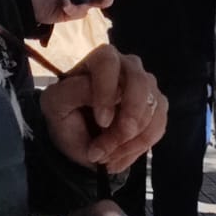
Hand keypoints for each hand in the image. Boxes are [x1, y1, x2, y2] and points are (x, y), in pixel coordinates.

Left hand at [40, 45, 166, 173]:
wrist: (78, 138)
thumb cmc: (65, 115)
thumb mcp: (56, 104)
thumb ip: (75, 91)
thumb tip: (114, 96)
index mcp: (100, 59)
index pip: (109, 63)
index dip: (107, 93)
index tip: (101, 122)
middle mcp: (128, 66)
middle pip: (140, 83)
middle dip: (127, 121)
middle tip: (107, 147)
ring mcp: (147, 85)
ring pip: (152, 108)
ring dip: (130, 140)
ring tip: (105, 157)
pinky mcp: (157, 106)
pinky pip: (158, 126)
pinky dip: (139, 147)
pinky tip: (118, 157)